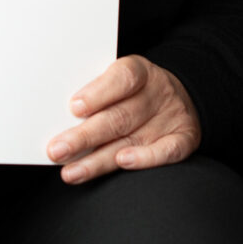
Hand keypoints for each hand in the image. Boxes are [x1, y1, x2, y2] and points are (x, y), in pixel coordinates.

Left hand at [48, 56, 199, 183]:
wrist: (178, 98)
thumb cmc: (134, 94)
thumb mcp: (118, 83)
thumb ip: (97, 97)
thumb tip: (59, 121)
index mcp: (140, 71)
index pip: (122, 78)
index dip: (99, 93)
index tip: (74, 108)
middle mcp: (158, 92)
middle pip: (120, 116)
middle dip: (85, 136)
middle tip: (57, 150)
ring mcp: (173, 116)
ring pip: (133, 139)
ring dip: (98, 159)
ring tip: (72, 172)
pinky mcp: (186, 137)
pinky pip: (168, 150)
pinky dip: (146, 158)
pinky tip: (123, 163)